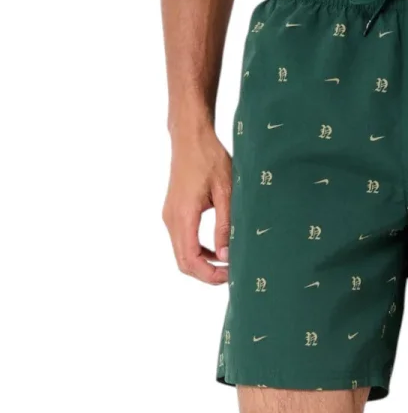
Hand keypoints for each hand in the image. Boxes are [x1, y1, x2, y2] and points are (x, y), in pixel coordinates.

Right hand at [163, 128, 231, 284]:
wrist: (190, 137)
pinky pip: (184, 242)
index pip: (190, 260)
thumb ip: (225, 225)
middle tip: (232, 273)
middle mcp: (171, 219)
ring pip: (183, 255)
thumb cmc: (210, 159)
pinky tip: (219, 250)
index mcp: (183, 216)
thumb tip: (226, 256)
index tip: (231, 275)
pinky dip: (199, 252)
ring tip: (228, 264)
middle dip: (207, 274)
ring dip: (204, 264)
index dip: (210, 275)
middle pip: (184, 263)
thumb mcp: (226, 192)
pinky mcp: (174, 213)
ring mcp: (170, 217)